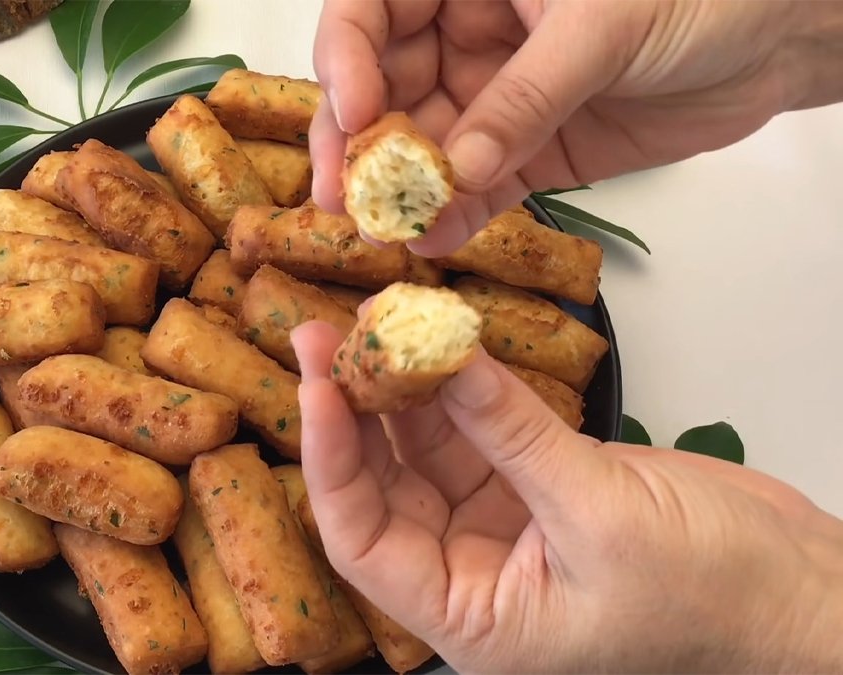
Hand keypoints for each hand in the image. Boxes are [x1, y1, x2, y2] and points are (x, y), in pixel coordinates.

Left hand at [291, 320, 842, 672]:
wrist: (800, 589)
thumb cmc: (716, 593)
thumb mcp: (601, 513)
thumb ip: (511, 433)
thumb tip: (440, 356)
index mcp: (472, 617)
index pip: (363, 542)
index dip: (331, 465)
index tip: (318, 388)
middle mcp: (471, 574)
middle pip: (382, 488)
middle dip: (352, 412)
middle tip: (325, 335)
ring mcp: (500, 524)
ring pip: (423, 450)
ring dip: (397, 389)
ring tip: (369, 322)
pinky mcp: (533, 482)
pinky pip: (474, 429)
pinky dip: (454, 385)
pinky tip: (431, 340)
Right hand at [309, 0, 837, 255]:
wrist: (779, 34)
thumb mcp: (600, 26)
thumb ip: (525, 96)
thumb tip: (460, 166)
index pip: (372, 11)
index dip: (348, 59)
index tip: (357, 109)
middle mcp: (469, 33)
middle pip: (384, 87)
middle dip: (362, 141)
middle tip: (346, 194)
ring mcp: (497, 96)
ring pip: (425, 147)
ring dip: (403, 191)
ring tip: (388, 230)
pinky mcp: (531, 151)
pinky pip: (479, 187)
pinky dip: (457, 215)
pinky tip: (437, 239)